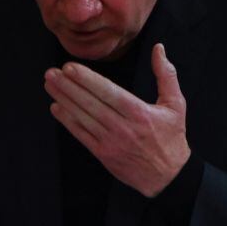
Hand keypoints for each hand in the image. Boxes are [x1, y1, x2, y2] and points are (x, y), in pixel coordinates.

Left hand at [45, 43, 189, 197]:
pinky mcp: (103, 154)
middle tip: (52, 73)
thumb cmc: (171, 138)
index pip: (109, 92)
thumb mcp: (176, 104)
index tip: (70, 68)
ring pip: (83, 118)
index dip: (88, 80)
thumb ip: (166, 75)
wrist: (167, 176)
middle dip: (69, 87)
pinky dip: (68, 121)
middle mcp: (123, 127)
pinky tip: (56, 107)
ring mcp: (111, 142)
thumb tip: (158, 49)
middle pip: (91, 104)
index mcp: (139, 113)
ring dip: (64, 100)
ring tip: (50, 85)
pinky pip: (81, 135)